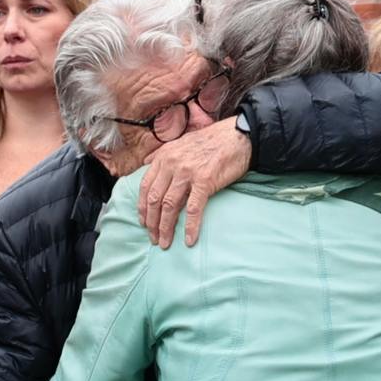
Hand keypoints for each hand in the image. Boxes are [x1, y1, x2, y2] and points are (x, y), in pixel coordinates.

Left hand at [138, 119, 252, 248]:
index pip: (146, 186)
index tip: (144, 222)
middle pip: (155, 199)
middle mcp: (172, 164)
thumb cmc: (211, 141)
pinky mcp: (205, 181)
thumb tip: (147, 162)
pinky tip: (189, 240)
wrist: (238, 136)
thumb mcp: (181, 142)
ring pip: (170, 206)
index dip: (142, 207)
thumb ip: (162, 154)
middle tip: (154, 238)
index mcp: (164, 156)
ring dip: (165, 228)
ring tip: (165, 243)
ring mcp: (188, 173)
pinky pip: (193, 209)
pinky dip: (191, 227)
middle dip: (152, 223)